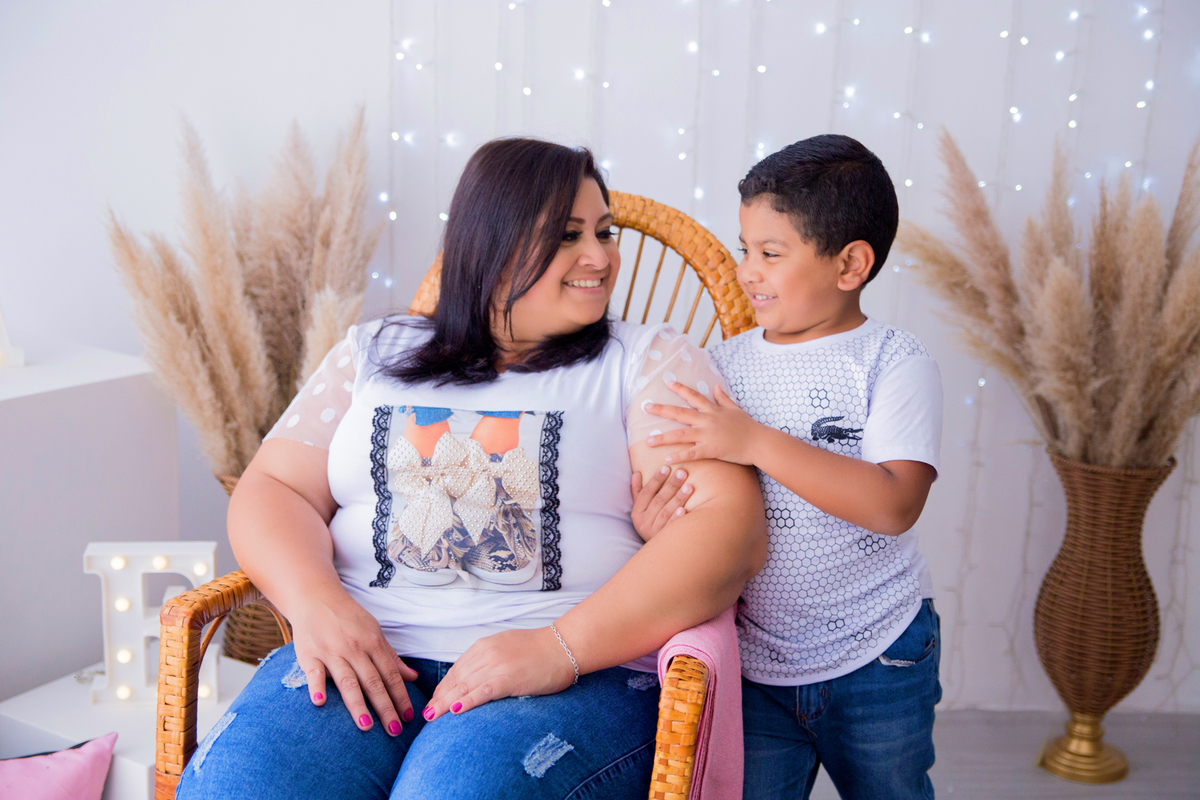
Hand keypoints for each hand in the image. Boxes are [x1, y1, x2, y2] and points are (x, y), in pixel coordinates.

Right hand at [287, 588, 418, 735]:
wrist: (316, 598)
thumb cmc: (348, 618)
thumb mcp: (374, 632)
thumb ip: (391, 657)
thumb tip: (413, 678)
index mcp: (373, 643)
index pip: (390, 675)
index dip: (401, 696)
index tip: (409, 717)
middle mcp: (354, 649)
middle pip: (373, 682)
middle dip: (385, 707)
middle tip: (394, 730)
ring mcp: (332, 652)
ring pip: (348, 681)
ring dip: (358, 705)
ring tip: (367, 727)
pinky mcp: (309, 655)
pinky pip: (314, 673)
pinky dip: (317, 687)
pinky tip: (320, 703)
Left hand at [423, 627, 575, 719]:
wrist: (564, 646)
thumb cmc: (540, 650)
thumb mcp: (507, 647)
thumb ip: (489, 660)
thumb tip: (475, 678)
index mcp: (484, 646)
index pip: (456, 670)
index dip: (443, 688)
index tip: (435, 701)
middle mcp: (486, 654)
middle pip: (455, 680)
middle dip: (439, 698)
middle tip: (428, 714)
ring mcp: (496, 666)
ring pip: (463, 687)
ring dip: (445, 703)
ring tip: (433, 717)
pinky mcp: (508, 679)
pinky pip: (482, 692)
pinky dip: (466, 701)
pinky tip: (455, 710)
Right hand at [630, 465, 691, 540]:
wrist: (656, 550)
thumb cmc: (650, 522)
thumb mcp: (640, 508)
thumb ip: (638, 491)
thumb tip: (636, 473)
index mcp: (637, 513)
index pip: (646, 493)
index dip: (656, 480)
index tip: (666, 467)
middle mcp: (643, 523)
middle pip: (658, 501)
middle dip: (671, 485)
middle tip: (682, 472)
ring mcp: (654, 532)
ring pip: (666, 512)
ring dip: (678, 499)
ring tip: (689, 486)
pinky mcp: (665, 540)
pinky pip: (671, 527)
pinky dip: (677, 518)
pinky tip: (685, 510)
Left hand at [645, 383, 760, 465]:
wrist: (759, 442)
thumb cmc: (749, 427)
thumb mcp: (735, 409)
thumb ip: (723, 398)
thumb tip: (715, 386)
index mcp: (713, 410)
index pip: (694, 396)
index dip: (680, 389)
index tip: (667, 383)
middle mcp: (708, 420)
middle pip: (680, 413)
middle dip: (662, 410)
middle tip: (646, 407)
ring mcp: (709, 435)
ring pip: (681, 435)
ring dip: (663, 438)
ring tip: (648, 441)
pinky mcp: (712, 450)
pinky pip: (692, 454)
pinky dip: (679, 456)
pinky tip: (667, 459)